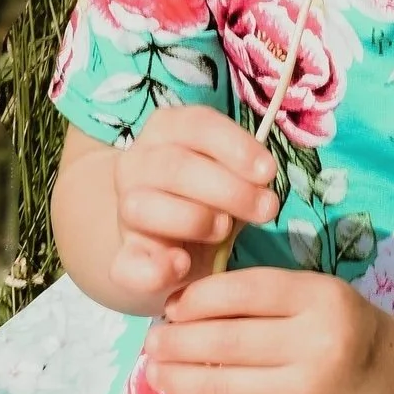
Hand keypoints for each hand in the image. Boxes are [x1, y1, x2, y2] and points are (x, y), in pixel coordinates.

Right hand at [103, 105, 278, 314]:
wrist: (178, 245)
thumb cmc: (213, 199)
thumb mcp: (232, 177)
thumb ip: (245, 173)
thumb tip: (262, 177)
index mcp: (167, 131)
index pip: (196, 124)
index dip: (234, 146)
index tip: (268, 171)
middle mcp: (137, 164)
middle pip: (174, 166)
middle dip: (228, 189)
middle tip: (266, 209)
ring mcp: (127, 211)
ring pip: (143, 206)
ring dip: (194, 219)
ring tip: (225, 230)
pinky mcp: (125, 258)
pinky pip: (126, 265)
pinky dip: (153, 268)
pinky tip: (181, 266)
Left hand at [146, 268, 393, 393]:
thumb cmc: (350, 331)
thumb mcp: (318, 296)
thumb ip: (262, 297)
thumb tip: (182, 309)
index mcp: (320, 300)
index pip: (242, 292)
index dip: (196, 299)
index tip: (173, 307)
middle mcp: (316, 345)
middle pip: (224, 343)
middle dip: (175, 343)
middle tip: (152, 342)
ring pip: (220, 388)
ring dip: (174, 381)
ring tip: (153, 373)